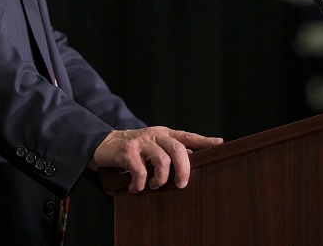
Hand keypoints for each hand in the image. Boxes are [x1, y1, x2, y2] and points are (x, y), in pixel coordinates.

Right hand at [88, 126, 223, 192]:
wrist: (103, 143)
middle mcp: (154, 135)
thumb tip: (190, 162)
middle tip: (182, 184)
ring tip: (155, 186)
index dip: (204, 141)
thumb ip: (168, 150)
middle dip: (184, 169)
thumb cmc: (133, 149)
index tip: (219, 144)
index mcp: (164, 133)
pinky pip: (140, 171)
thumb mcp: (153, 145)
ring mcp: (140, 142)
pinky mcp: (127, 151)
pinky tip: (136, 188)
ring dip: (161, 178)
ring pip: (162, 160)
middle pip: (177, 149)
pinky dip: (140, 184)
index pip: (187, 136)